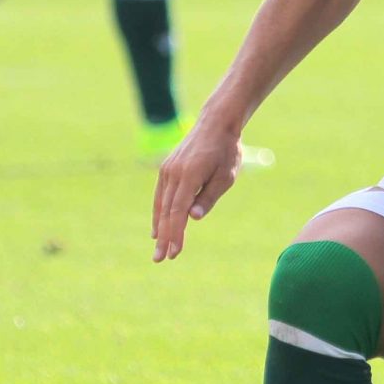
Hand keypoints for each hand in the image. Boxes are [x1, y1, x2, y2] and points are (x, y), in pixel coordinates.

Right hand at [151, 115, 247, 261]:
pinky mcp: (166, 169)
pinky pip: (160, 195)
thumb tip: (192, 218)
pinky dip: (158, 213)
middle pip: (166, 212)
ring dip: (160, 228)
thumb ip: (208, 197)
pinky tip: (158, 229)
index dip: (176, 234)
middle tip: (160, 259)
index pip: (178, 211)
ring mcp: (167, 171)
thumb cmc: (226, 151)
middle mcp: (173, 174)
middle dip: (165, 237)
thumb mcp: (225, 176)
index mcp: (189, 176)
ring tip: (158, 249)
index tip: (175, 252)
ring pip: (161, 205)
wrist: (215, 124)